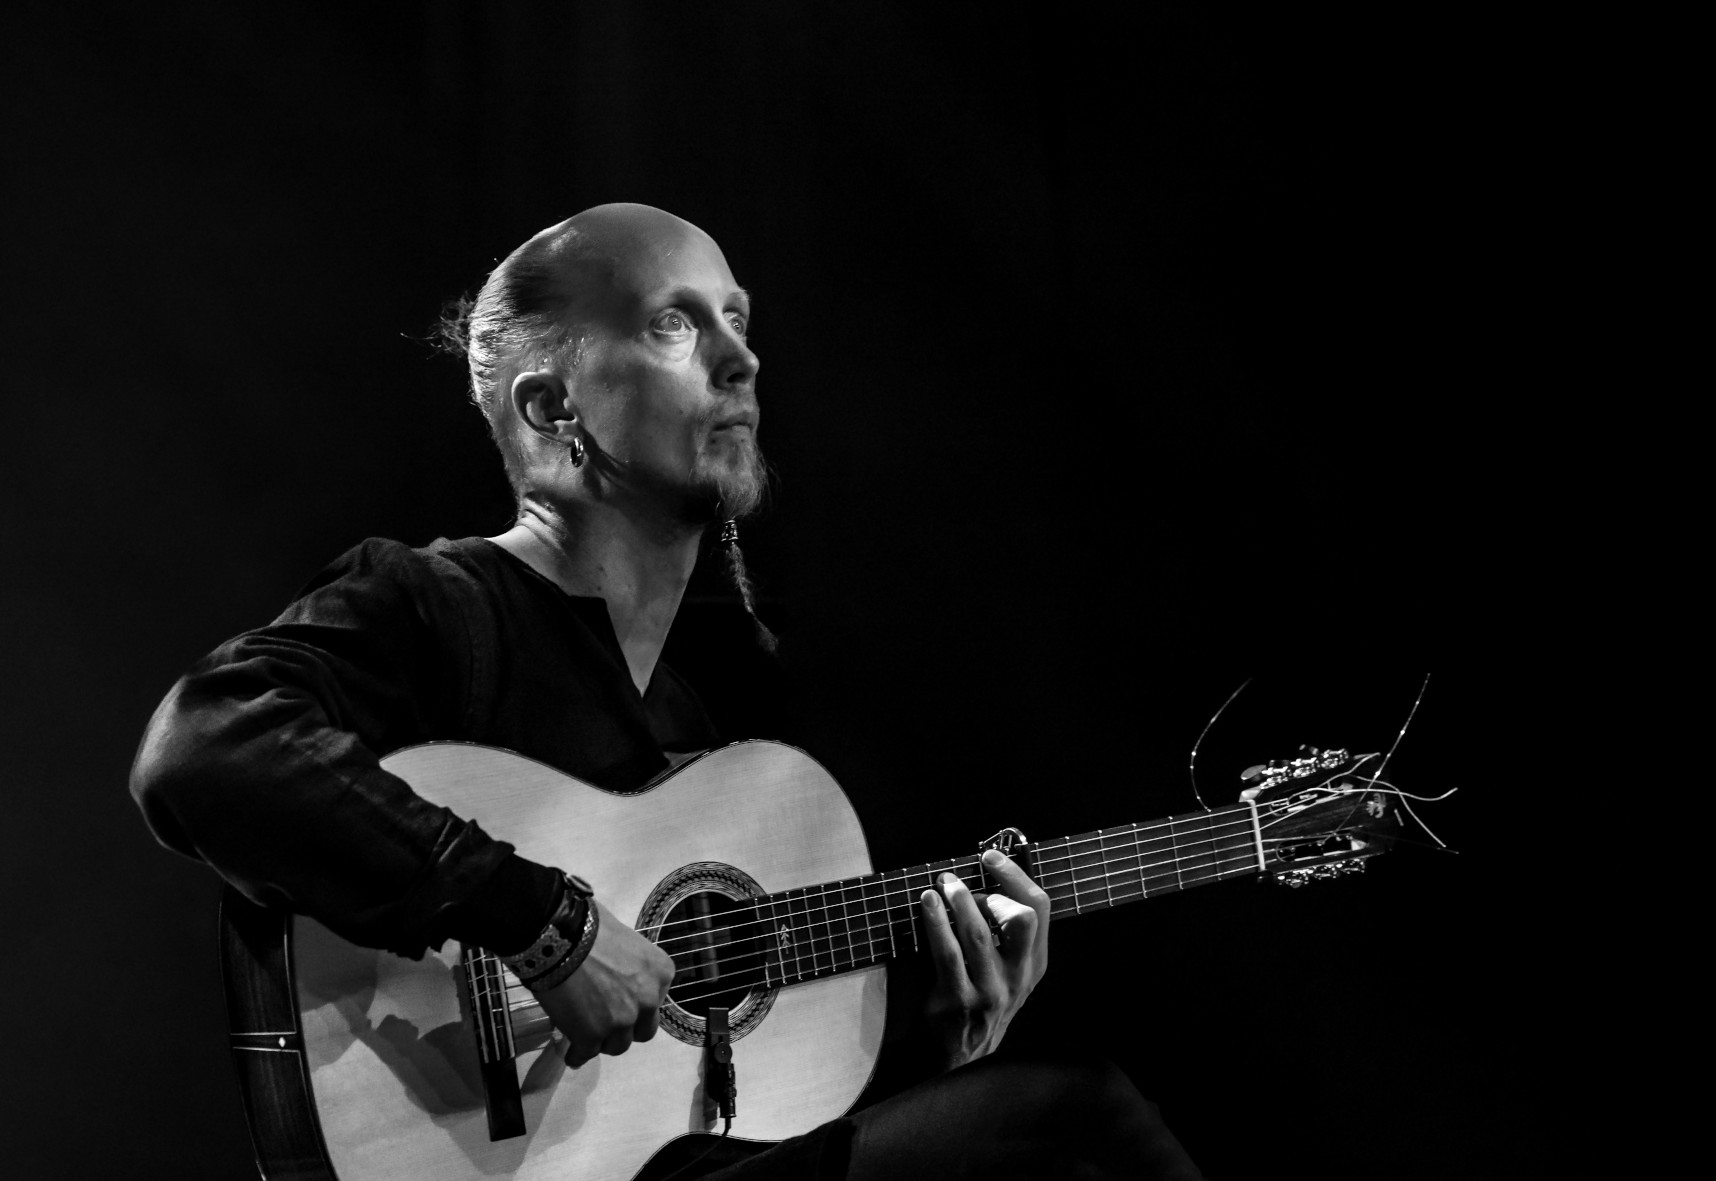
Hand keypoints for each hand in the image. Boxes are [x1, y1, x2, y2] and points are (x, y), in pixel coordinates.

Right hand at [532, 900, 674, 1067]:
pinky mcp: (591, 1037)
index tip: (620, 999)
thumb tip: (614, 963)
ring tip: (586, 1034)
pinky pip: (586, 1054)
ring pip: (617, 1045)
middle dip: (626, 1027)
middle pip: (642, 1029)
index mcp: (661, 973)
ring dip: (603, 1041)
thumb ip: (629, 961)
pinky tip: (571, 1052)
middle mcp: (648, 1001)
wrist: (558, 938)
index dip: (636, 1002)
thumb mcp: (624, 938)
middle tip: (606, 1020)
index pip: (655, 1000)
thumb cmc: (589, 926)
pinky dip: (577, 1054)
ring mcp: (621, 1022)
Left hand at [918, 848, 1050, 1071]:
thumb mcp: (1007, 973)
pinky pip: (947, 952)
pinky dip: (935, 921)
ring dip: (957, 900)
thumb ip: (1006, 934)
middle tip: (959, 878)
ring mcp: (991, 991)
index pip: (1040, 909)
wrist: (958, 1059)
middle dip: (991, 887)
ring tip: (941, 885)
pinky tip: (927, 903)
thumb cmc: (980, 1002)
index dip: (1016, 876)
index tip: (990, 857)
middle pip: (1022, 918)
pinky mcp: (960, 1000)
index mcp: (1034, 964)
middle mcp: (1018, 977)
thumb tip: (984, 878)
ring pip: (978, 932)